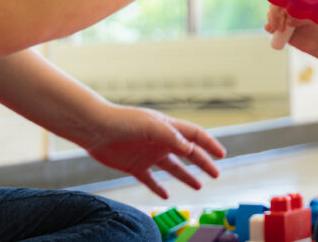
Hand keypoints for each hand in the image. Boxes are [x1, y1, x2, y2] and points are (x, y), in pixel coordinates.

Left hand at [80, 104, 225, 198]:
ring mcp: (148, 154)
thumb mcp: (150, 126)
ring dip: (186, 176)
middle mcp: (160, 141)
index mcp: (167, 128)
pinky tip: (166, 195)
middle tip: (216, 173)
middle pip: (187, 153)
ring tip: (199, 186)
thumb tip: (191, 149)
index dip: (209, 144)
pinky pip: (150, 179)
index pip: (194, 135)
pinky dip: (158, 187)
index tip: (222, 155)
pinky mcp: (134, 166)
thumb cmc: (123, 122)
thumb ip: (171, 136)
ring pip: (172, 167)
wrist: (96, 129)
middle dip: (203, 163)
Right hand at [264, 4, 317, 50]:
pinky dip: (268, 26)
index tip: (283, 16)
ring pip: (270, 15)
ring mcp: (282, 18)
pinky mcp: (278, 28)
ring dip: (271, 21)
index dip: (280, 6)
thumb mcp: (312, 20)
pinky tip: (269, 30)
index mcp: (295, 2)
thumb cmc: (317, 28)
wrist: (317, 41)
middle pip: (274, 6)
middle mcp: (287, 8)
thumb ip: (301, 19)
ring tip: (279, 30)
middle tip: (282, 27)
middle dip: (275, 15)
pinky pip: (269, 25)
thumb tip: (288, 22)